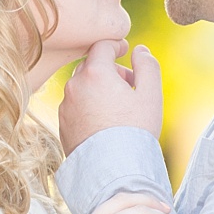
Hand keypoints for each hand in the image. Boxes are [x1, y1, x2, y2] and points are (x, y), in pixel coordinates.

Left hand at [58, 39, 162, 154]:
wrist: (113, 169)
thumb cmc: (135, 131)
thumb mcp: (150, 95)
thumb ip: (147, 65)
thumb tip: (138, 50)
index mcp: (95, 73)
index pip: (102, 46)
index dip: (115, 44)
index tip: (125, 49)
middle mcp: (74, 86)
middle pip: (91, 66)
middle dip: (110, 70)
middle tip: (129, 86)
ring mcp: (65, 105)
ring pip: (82, 86)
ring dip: (98, 88)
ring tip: (118, 108)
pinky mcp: (62, 123)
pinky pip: (76, 105)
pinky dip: (88, 106)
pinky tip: (104, 123)